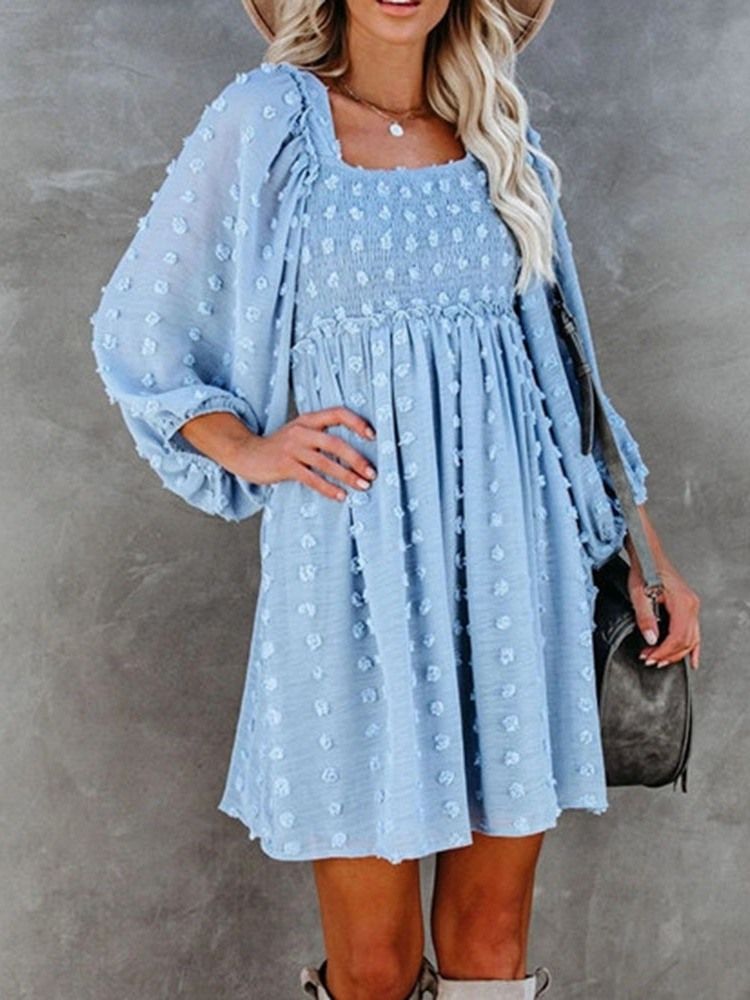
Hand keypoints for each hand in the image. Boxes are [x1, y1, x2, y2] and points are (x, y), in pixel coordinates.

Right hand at [232, 405, 377, 502]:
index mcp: (308, 419)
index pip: (337, 413)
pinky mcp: (285, 466)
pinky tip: (341, 496)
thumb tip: (354, 452)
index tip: (373, 436)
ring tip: (363, 486)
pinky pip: (312, 478)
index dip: (357, 422)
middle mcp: (302, 431)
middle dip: (357, 458)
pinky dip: (328, 488)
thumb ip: (321, 435)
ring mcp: (293, 449)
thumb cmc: (279, 446)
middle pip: (335, 442)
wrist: (246, 453)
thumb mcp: (300, 432)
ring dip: (347, 476)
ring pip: (325, 462)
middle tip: (372, 472)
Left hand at [627, 560, 700, 669]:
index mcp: (682, 602)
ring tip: (659, 659)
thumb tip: (651, 639)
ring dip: (676, 653)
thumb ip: (645, 618)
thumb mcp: (639, 595)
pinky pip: (694, 632)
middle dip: (668, 654)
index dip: (664, 651)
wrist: (648, 555)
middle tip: (651, 660)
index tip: (650, 657)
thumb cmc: (644, 569)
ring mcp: (692, 605)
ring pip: (691, 639)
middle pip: (685, 641)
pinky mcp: (688, 606)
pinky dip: (692, 647)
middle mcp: (691, 605)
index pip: (677, 637)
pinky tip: (691, 659)